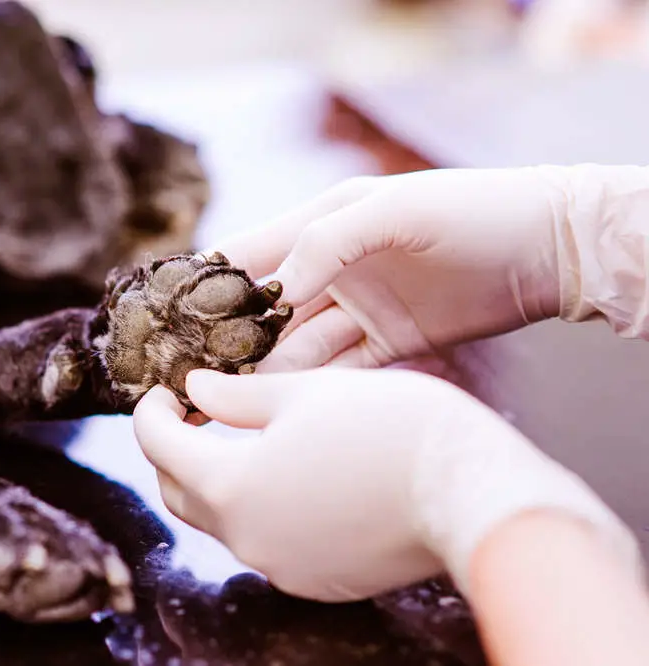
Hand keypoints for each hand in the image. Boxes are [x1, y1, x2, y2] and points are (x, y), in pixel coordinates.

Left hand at [133, 368, 641, 602]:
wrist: (470, 492)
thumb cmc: (391, 427)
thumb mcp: (304, 393)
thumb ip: (234, 395)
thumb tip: (194, 392)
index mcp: (230, 484)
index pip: (157, 446)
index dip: (150, 411)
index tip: (162, 388)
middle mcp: (245, 537)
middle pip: (180, 491)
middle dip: (173, 450)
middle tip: (193, 413)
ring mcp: (279, 566)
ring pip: (221, 520)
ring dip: (216, 480)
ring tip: (241, 437)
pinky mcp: (315, 579)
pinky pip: (264, 541)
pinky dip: (257, 507)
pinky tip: (286, 475)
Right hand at [213, 165, 648, 370]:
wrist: (548, 249)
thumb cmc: (471, 211)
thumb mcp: (394, 211)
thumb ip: (327, 241)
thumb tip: (273, 291)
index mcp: (321, 224)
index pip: (249, 254)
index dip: (209, 285)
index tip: (171, 319)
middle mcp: (332, 268)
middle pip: (265, 309)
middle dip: (229, 341)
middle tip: (190, 377)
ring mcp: (359, 309)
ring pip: (297, 346)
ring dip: (265, 371)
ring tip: (226, 402)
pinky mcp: (388, 343)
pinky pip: (339, 370)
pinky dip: (311, 387)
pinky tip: (281, 406)